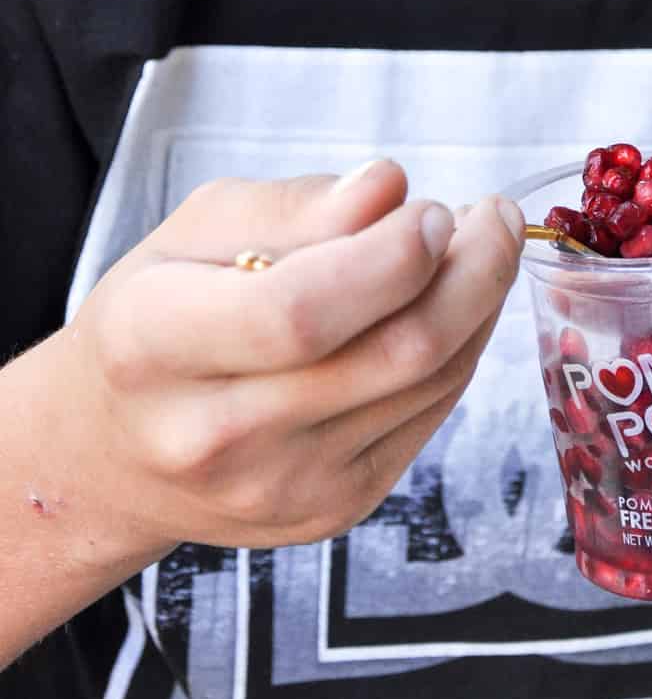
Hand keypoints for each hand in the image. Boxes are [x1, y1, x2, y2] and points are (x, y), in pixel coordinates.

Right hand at [49, 160, 524, 560]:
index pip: (297, 312)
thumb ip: (294, 207)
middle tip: (491, 216)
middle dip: (470, 273)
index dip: (388, 258)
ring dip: (475, 305)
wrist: (113, 454)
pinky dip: (457, 351)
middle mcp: (215, 433)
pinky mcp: (331, 509)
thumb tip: (388, 189)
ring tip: (475, 247)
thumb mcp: (193, 231)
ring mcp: (281, 485)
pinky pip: (428, 416)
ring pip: (427, 384)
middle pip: (390, 354)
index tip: (432, 208)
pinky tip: (449, 306)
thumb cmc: (155, 319)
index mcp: (155, 345)